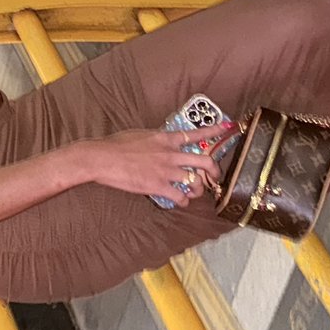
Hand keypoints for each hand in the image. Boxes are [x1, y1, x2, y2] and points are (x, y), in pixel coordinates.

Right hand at [71, 126, 223, 206]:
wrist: (101, 157)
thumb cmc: (114, 145)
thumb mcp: (139, 135)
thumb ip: (155, 139)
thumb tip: (160, 141)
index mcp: (166, 138)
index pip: (196, 133)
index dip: (215, 131)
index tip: (229, 128)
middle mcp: (171, 154)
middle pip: (205, 161)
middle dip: (214, 171)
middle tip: (214, 176)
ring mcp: (166, 170)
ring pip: (196, 182)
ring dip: (198, 189)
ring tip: (193, 192)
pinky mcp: (158, 185)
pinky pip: (180, 196)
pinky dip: (183, 201)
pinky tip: (180, 201)